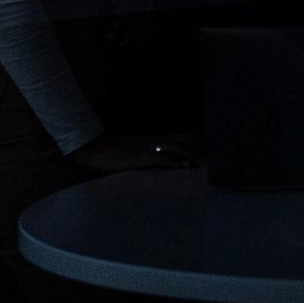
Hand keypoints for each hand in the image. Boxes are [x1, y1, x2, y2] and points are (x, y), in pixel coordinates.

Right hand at [69, 132, 199, 174]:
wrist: (90, 146)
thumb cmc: (106, 150)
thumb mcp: (129, 149)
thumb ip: (143, 152)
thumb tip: (154, 159)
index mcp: (149, 138)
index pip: (177, 137)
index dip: (193, 141)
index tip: (208, 146)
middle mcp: (151, 140)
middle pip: (181, 141)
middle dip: (198, 148)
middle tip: (214, 155)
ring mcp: (146, 147)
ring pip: (175, 149)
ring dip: (191, 155)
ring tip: (205, 161)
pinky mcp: (139, 157)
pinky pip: (160, 158)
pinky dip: (174, 161)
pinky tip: (184, 165)